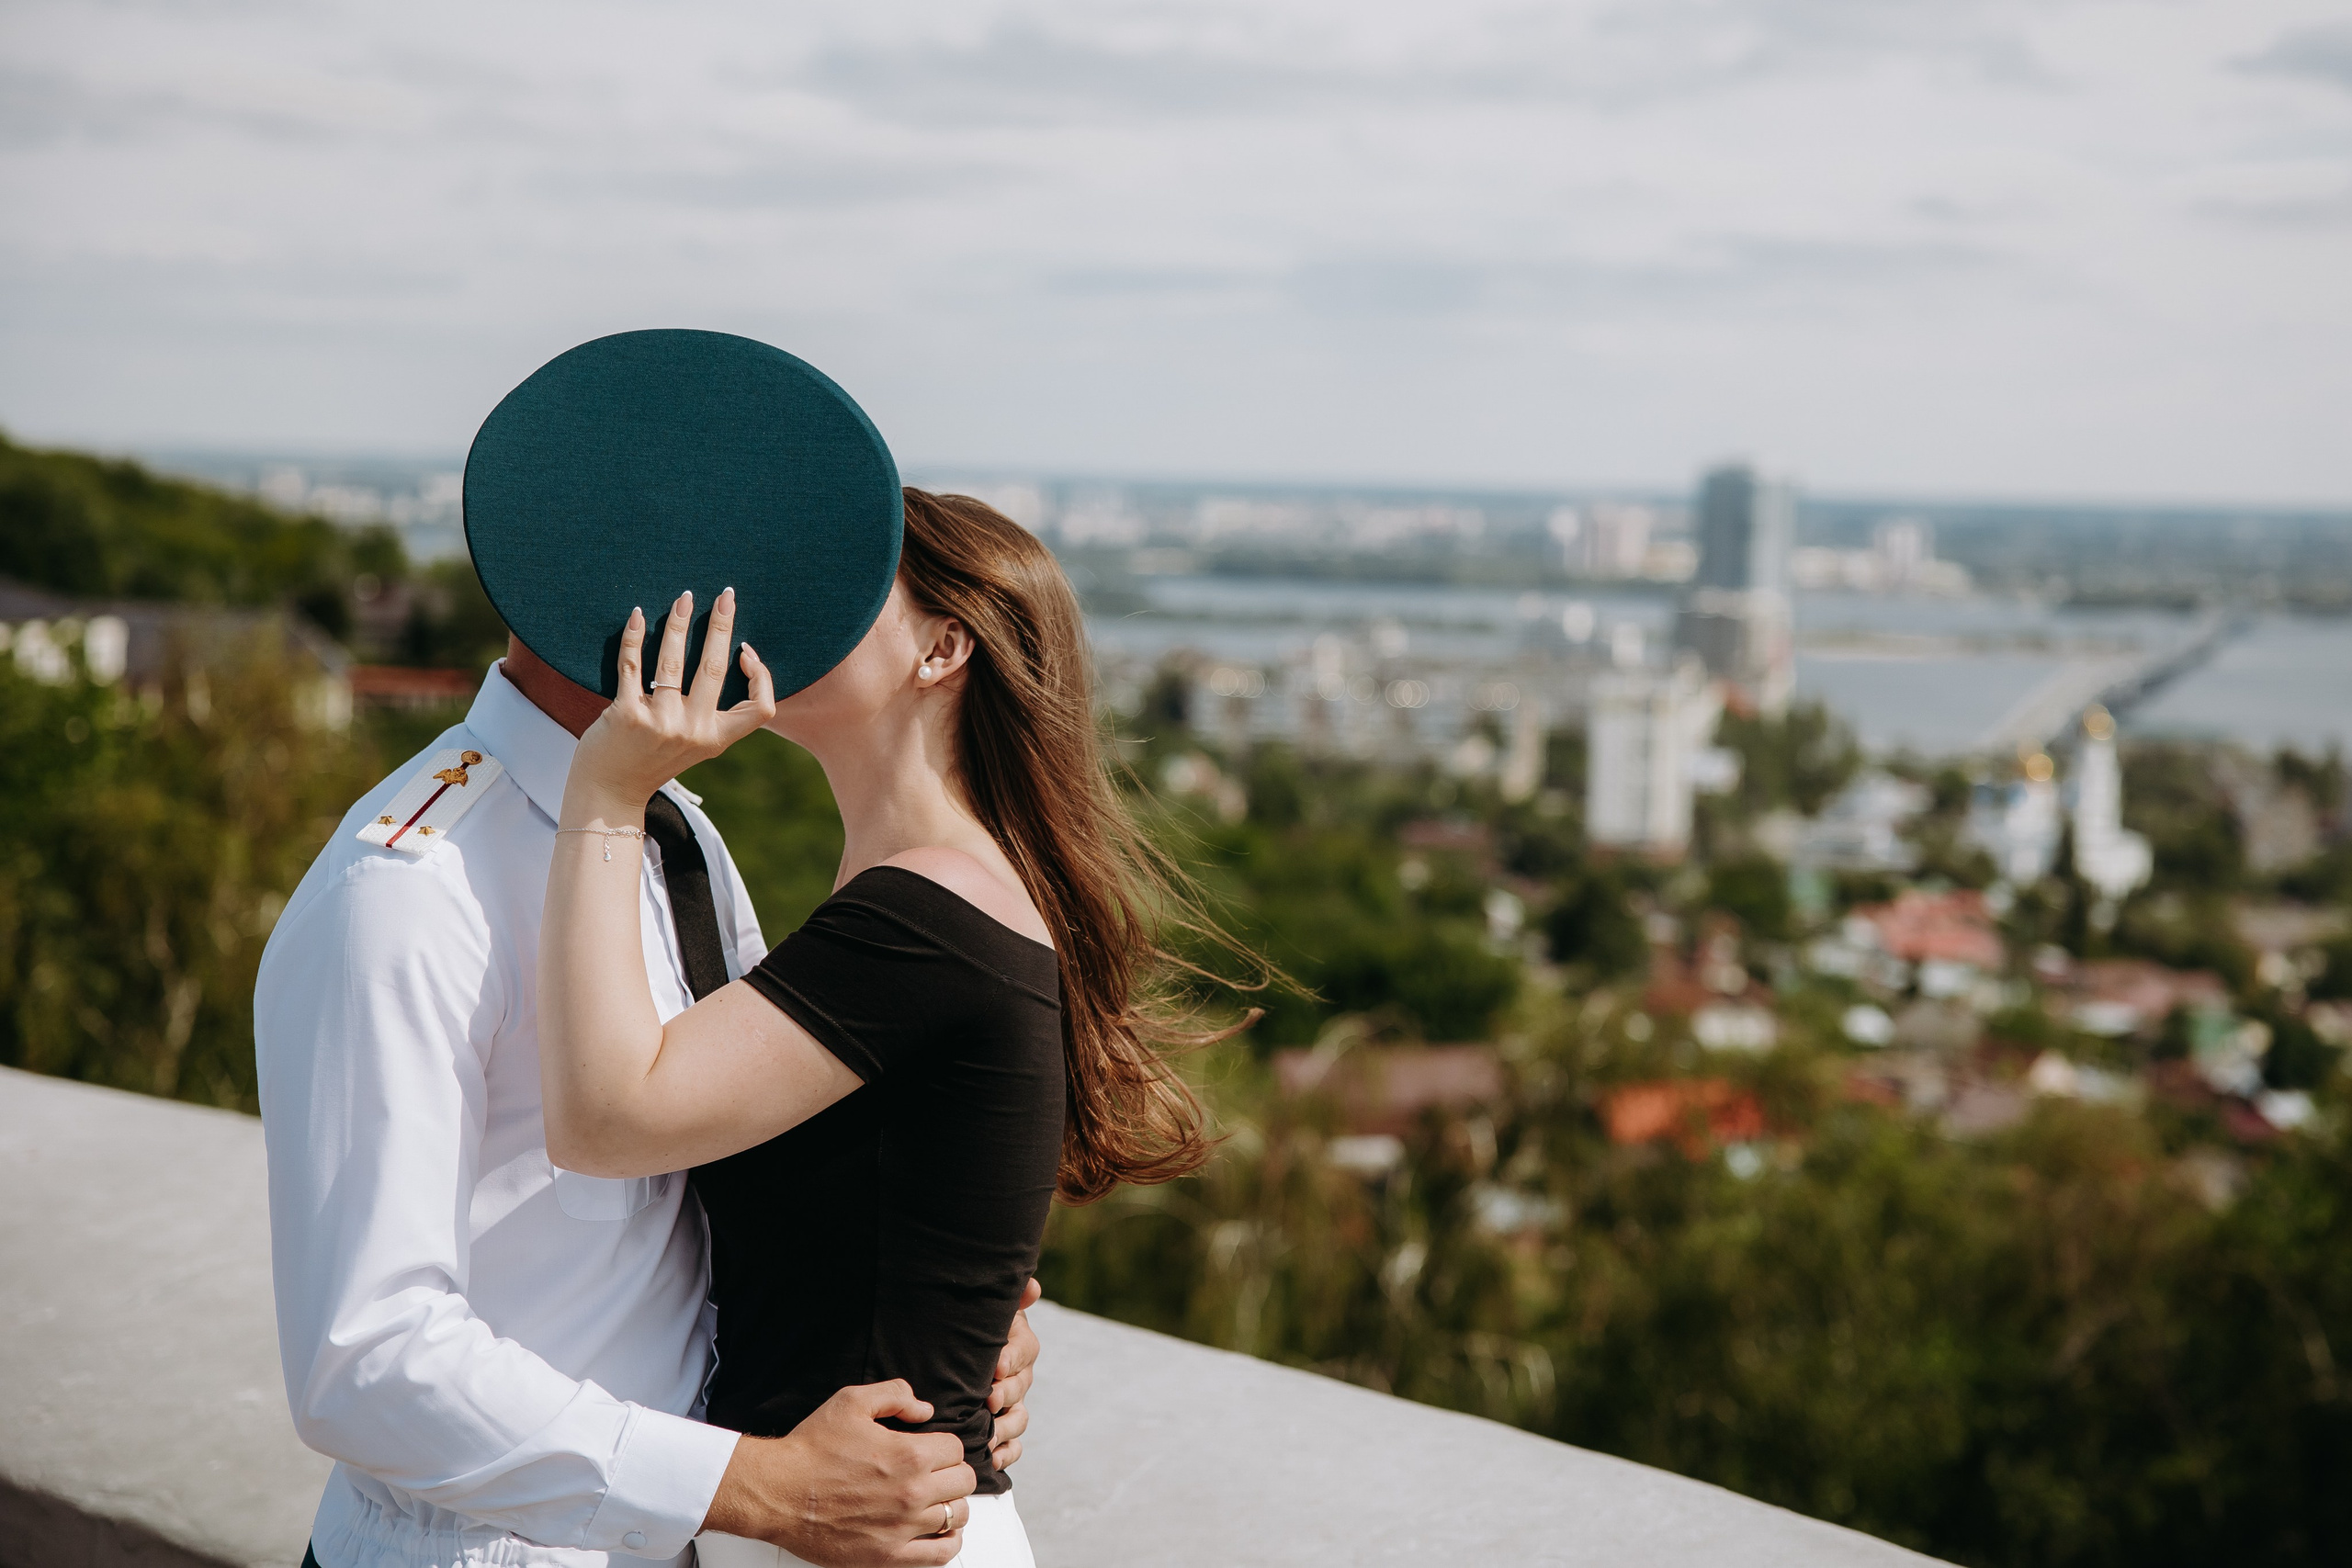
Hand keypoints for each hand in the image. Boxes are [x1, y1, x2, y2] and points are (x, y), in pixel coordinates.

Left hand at [568, 589, 775, 816]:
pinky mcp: (626, 715)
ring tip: (683, 599)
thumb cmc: (652, 760)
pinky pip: (632, 666)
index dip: (761, 677)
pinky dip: (635, 637)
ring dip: (679, 623)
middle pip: (714, 668)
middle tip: (726, 595)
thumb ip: (708, 715)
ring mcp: (659, 723)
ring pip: (673, 662)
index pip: (761, 708)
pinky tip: (638, 616)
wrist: (610, 791)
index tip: (745, 650)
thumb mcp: (693, 746)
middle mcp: (692, 731)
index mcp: (715, 739)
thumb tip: (724, 662)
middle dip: (722, 625)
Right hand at [703, 1381, 975, 1567]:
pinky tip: (940, 1532)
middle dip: (952, 1472)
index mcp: (909, 1454)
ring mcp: (902, 1527)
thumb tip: (924, 1409)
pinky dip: (947, 1542)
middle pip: (963, 1482)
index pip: (957, 1449)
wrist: (777, 1491)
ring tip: (936, 1499)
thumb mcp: (851, 1401)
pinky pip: (939, 1555)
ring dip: (951, 1505)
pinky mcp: (888, 1556)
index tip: (931, 1448)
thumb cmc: (810, 1449)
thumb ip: (895, 1395)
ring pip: (956, 1516)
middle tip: (935, 1471)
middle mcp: (912, 1492)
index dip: (944, 1445)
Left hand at [988, 1277, 1041, 1470]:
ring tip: (987, 1435)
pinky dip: (1005, 1454)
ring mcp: (1011, 1405)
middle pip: (1021, 1388)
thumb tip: (1032, 1287)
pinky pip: (1012, 1446)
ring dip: (1005, 1429)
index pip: (1024, 1351)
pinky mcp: (1001, 1430)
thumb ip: (1008, 1301)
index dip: (1012, 1359)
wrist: (952, 1354)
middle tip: (988, 1399)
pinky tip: (991, 1459)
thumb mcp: (986, 1313)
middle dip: (1007, 1395)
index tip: (996, 1366)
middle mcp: (1018, 1376)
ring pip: (1018, 1420)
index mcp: (1016, 1345)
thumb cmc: (969, 1330)